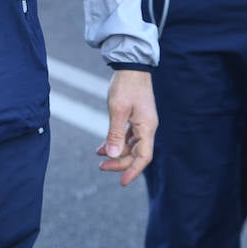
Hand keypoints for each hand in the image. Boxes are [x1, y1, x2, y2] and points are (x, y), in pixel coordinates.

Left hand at [96, 69, 156, 186]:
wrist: (131, 65)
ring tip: (99, 156)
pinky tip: (103, 145)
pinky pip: (128, 136)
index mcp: (147, 127)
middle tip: (101, 166)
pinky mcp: (136, 117)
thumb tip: (111, 155)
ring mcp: (142, 122)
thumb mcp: (117, 110)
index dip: (133, 171)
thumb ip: (115, 134)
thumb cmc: (125, 85)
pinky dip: (117, 142)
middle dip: (119, 162)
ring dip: (116, 152)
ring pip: (131, 145)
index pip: (143, 157)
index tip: (122, 182)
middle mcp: (147, 127)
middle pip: (136, 153)